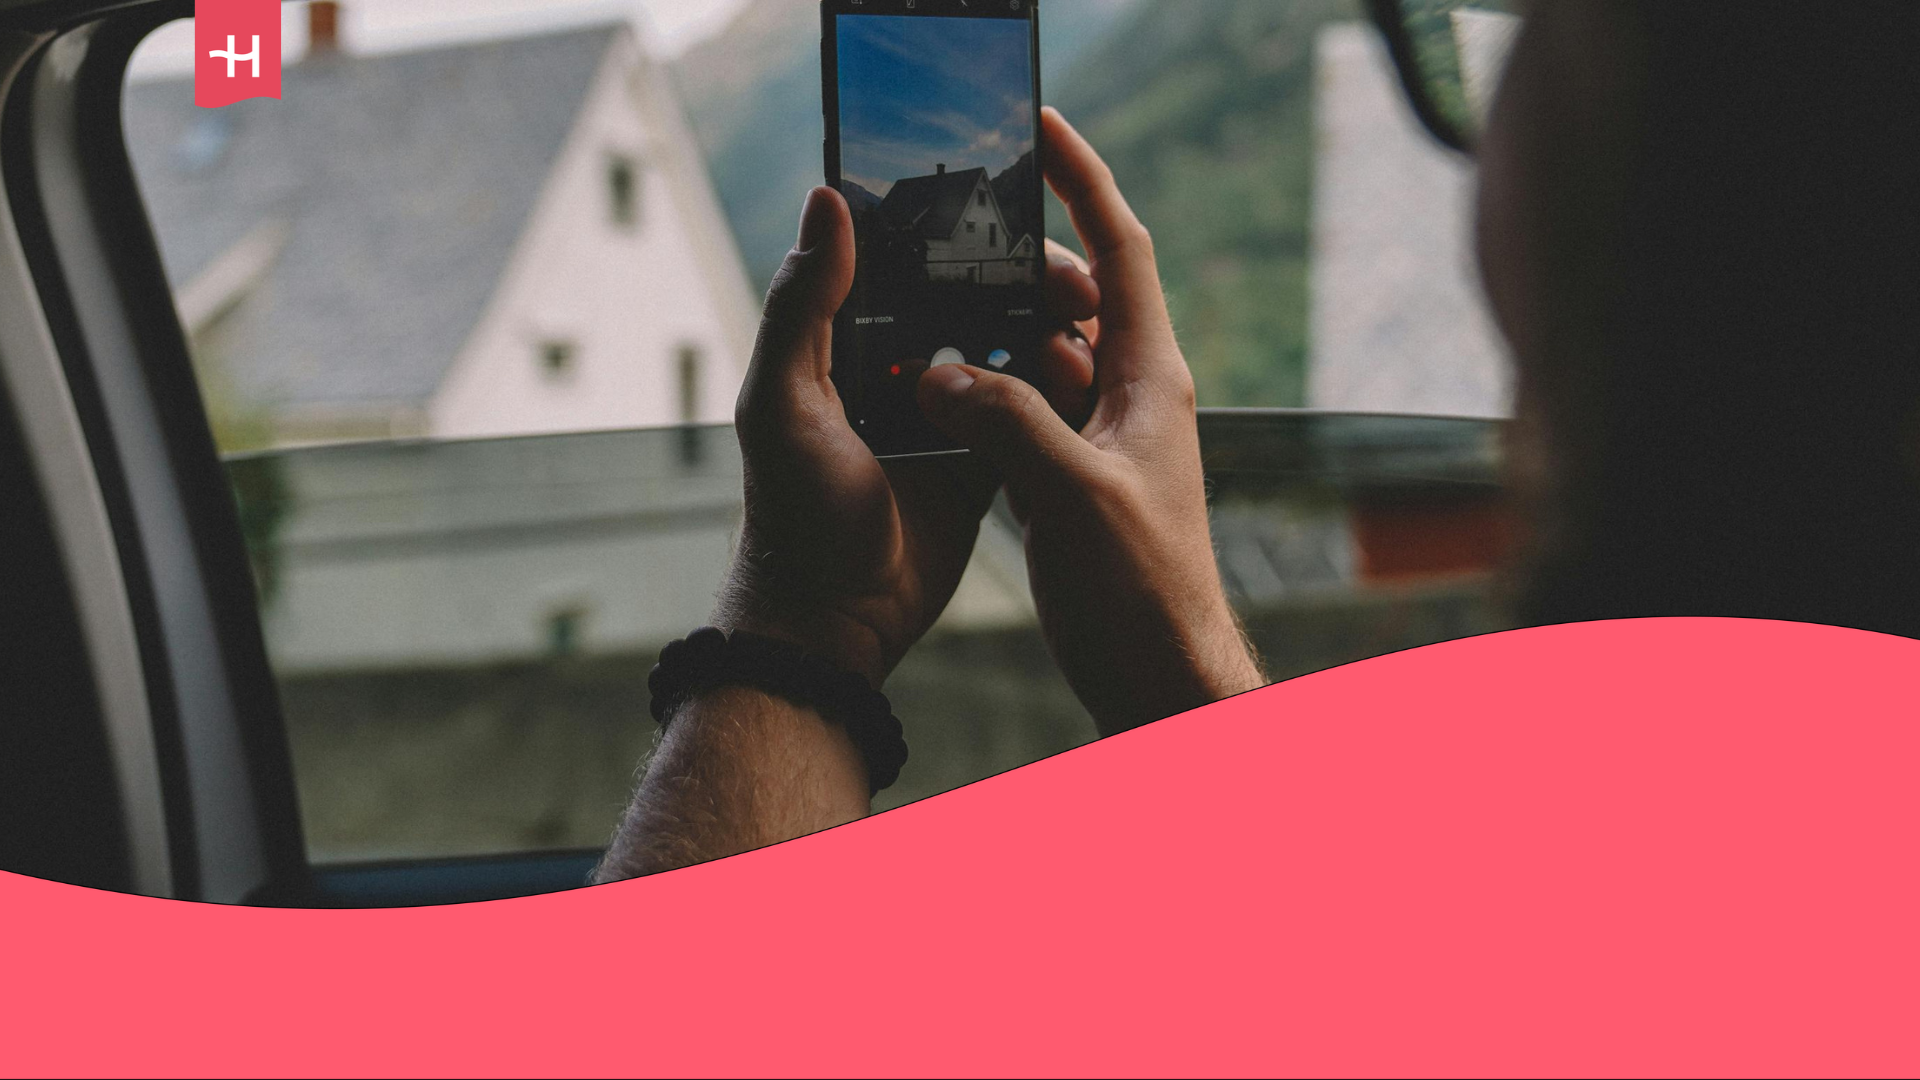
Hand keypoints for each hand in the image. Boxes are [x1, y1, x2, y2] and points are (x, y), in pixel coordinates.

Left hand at [715, 187, 1094, 687]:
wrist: (836, 623)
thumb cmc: (792, 515)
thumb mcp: (783, 402)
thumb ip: (802, 305)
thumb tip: (827, 200)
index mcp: (846, 340)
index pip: (904, 257)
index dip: (956, 226)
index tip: (1013, 206)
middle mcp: (896, 365)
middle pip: (972, 295)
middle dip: (1026, 277)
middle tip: (1074, 282)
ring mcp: (945, 411)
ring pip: (1007, 346)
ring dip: (1048, 329)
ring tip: (1088, 322)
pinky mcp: (983, 457)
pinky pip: (1029, 410)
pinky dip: (1058, 391)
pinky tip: (1089, 372)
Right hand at [918, 108, 1266, 734]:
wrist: (1160, 678)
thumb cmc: (1142, 591)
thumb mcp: (1073, 494)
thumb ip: (1007, 419)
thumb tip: (943, 367)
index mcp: (1150, 379)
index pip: (1121, 250)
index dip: (1083, 181)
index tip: (1040, 128)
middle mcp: (1132, 398)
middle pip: (1076, 297)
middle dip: (1019, 264)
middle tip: (958, 245)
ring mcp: (1102, 440)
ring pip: (1044, 358)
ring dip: (995, 334)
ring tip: (934, 315)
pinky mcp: (1073, 482)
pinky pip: (1026, 414)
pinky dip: (987, 395)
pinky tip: (939, 396)